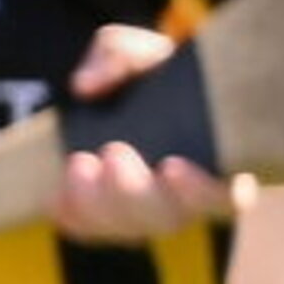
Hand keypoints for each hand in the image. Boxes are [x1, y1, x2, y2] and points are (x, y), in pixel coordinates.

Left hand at [56, 24, 258, 241]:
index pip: (228, 197)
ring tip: (78, 164)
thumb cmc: (146, 75)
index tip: (172, 165)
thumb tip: (86, 86)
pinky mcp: (109, 221)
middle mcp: (184, 199)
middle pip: (169, 219)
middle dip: (135, 191)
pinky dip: (73, 218)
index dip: (202, 191)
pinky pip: (91, 232)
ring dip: (99, 205)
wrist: (116, 99)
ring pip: (129, 230)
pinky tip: (55, 199)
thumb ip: (119, 55)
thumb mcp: (139, 51)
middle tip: (114, 151)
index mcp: (216, 162)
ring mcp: (146, 215)